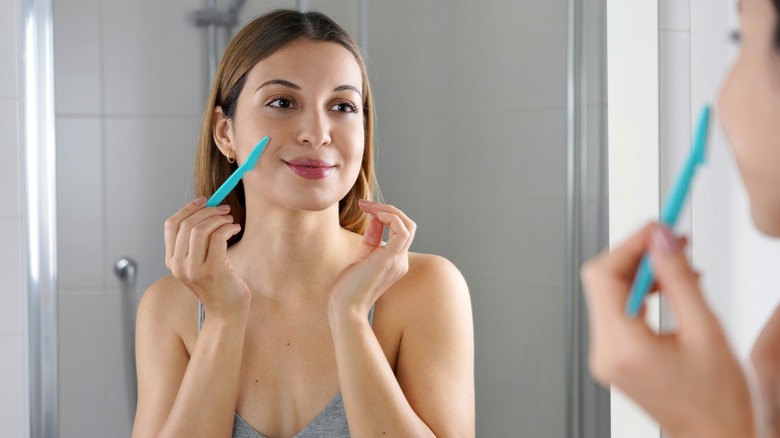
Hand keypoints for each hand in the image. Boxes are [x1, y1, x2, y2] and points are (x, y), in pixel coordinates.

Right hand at [164, 197, 249, 318]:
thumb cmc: (218, 284)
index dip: (187, 208)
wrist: (226, 313)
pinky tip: (236, 230)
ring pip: (200, 229)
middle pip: (187, 224)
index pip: (171, 225)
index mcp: (172, 261)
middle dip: (209, 211)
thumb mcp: (200, 262)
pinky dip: (228, 228)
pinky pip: (218, 238)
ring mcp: (194, 269)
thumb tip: (207, 208)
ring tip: (231, 221)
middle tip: (225, 210)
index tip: (204, 200)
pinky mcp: (213, 271)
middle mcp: (178, 265)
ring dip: (219, 219)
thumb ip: (197, 241)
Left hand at [328, 200, 415, 318]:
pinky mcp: (389, 259)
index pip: (401, 231)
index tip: (366, 208)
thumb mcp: (361, 258)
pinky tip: (375, 214)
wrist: (344, 309)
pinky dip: (391, 217)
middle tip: (366, 204)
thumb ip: (371, 240)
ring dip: (389, 210)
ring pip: (407, 225)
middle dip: (389, 209)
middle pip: (408, 225)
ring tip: (369, 207)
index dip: (386, 215)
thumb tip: (376, 218)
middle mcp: (401, 261)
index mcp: (396, 262)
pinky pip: (401, 231)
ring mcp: (397, 260)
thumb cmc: (349, 288)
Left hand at [581, 223, 754, 436]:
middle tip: (672, 242)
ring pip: (609, 294)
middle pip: (602, 281)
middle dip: (636, 256)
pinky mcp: (613, 358)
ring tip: (681, 267)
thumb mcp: (706, 330)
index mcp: (623, 347)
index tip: (658, 228)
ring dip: (641, 274)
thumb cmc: (718, 402)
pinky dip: (641, 294)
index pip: (604, 275)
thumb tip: (661, 240)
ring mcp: (605, 357)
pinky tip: (671, 291)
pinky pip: (618, 312)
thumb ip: (679, 279)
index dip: (630, 244)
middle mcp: (605, 353)